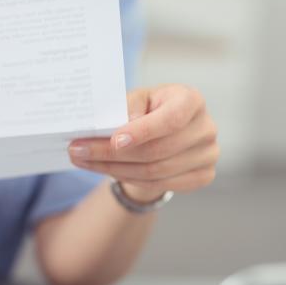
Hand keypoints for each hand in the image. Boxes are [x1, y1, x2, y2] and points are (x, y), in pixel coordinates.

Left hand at [67, 84, 218, 201]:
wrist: (164, 134)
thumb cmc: (147, 110)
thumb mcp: (135, 100)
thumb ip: (127, 108)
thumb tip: (119, 128)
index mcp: (191, 100)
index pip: (170, 120)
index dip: (142, 132)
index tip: (113, 140)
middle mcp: (206, 127)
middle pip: (157, 150)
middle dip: (111, 153)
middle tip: (77, 151)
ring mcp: (208, 154)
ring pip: (154, 172)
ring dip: (113, 169)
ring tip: (83, 160)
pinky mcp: (203, 176)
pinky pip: (158, 185)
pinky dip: (128, 179)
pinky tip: (105, 170)